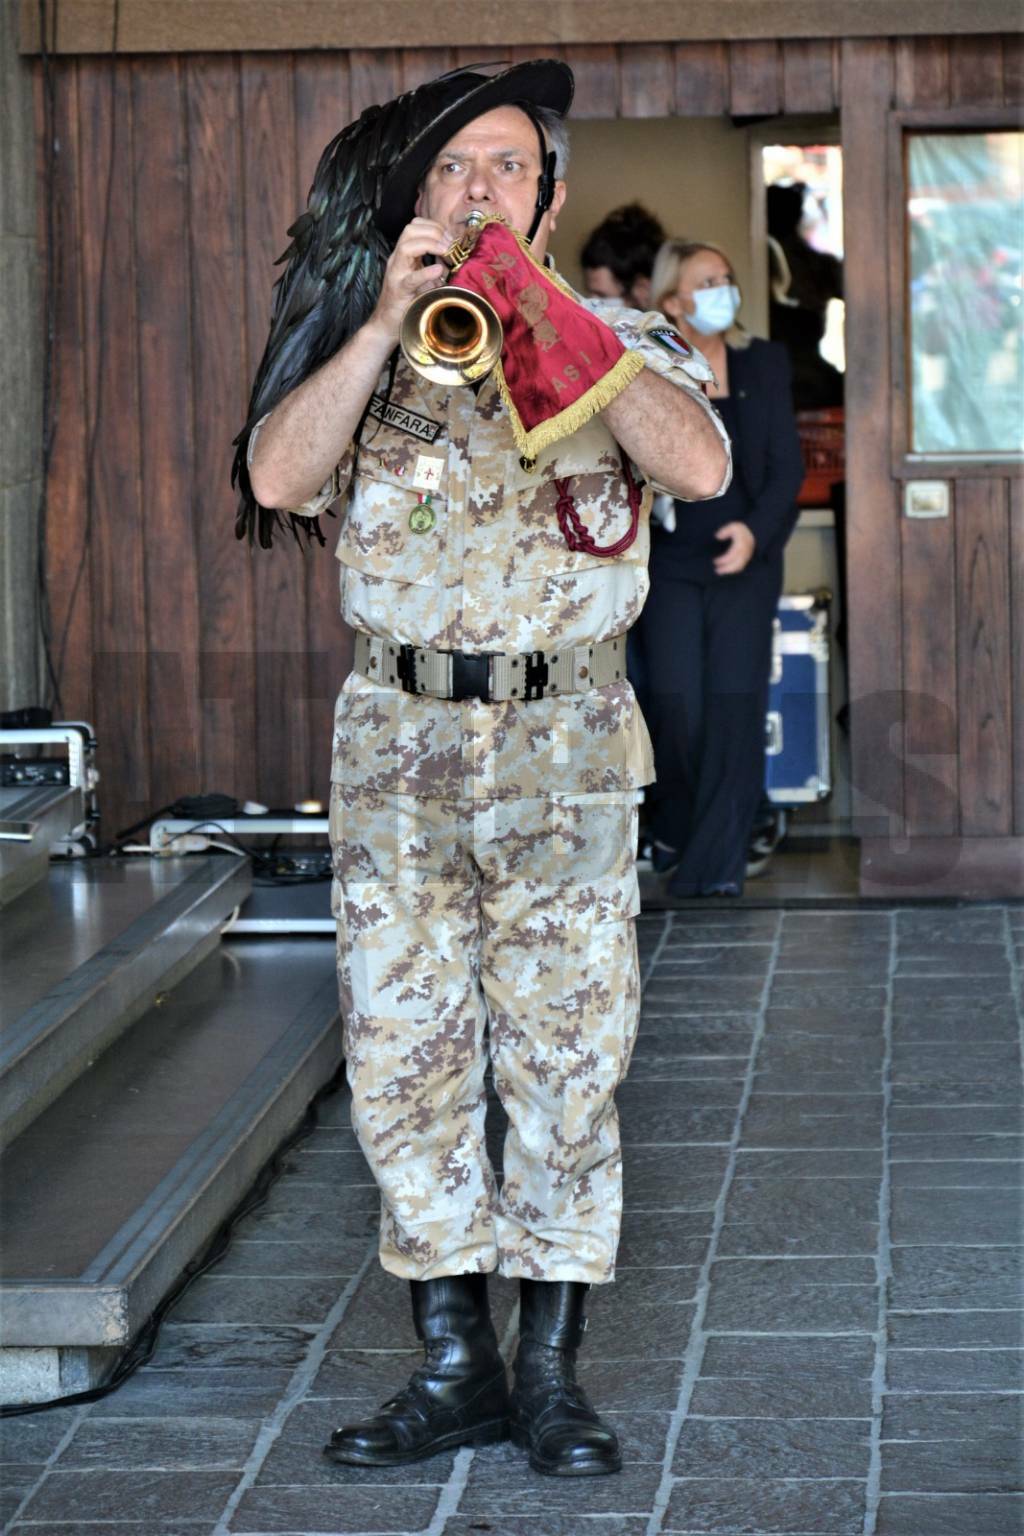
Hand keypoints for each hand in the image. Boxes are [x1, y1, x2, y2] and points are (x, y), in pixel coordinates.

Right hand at [368, 218, 453, 342]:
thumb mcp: (421, 278)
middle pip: (410, 229)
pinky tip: (438, 270)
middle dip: (434, 231)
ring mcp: (396, 274)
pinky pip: (411, 278)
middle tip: (450, 244)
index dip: (434, 226)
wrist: (387, 324)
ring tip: (446, 252)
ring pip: (407, 247)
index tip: (450, 237)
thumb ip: (433, 266)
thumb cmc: (406, 302)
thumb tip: (453, 259)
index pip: (415, 226)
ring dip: (430, 244)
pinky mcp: (399, 291)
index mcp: (403, 255)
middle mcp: (397, 259)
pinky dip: (426, 272)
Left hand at [713, 521, 755, 574]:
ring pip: (739, 567)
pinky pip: (741, 567)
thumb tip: (717, 537)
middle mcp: (745, 552)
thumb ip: (725, 531)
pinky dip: (733, 570)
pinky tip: (725, 570)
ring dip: (729, 571)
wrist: (752, 533)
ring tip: (719, 571)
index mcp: (741, 544)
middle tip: (716, 570)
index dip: (723, 559)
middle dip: (726, 569)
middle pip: (737, 564)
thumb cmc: (741, 530)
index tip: (715, 561)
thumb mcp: (733, 526)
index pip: (732, 555)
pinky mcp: (747, 559)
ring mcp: (747, 556)